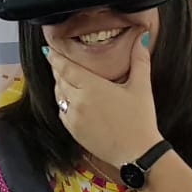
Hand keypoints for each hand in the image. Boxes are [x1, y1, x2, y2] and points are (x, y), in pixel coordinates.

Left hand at [46, 30, 161, 165]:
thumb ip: (139, 59)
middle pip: (60, 80)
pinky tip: (71, 101)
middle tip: (57, 61)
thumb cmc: (140, 119)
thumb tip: (142, 37)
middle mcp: (78, 101)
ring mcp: (73, 117)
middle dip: (58, 70)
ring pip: (59, 96)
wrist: (137, 153)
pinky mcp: (72, 131)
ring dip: (60, 86)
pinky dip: (63, 103)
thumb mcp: (141, 87)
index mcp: (91, 87)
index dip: (55, 58)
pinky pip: (62, 112)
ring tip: (64, 79)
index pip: (65, 67)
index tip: (48, 50)